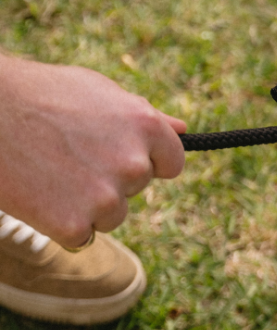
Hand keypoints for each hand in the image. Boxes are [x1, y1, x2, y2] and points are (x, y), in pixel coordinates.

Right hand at [0, 54, 185, 246]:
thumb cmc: (45, 95)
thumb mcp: (103, 93)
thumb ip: (146, 117)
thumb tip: (182, 129)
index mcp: (147, 127)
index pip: (173, 162)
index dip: (148, 161)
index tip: (123, 157)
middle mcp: (135, 163)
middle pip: (137, 187)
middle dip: (111, 177)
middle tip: (71, 155)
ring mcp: (106, 197)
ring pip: (112, 215)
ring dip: (89, 205)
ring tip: (54, 173)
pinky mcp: (75, 226)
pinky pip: (83, 237)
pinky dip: (62, 225)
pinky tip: (41, 195)